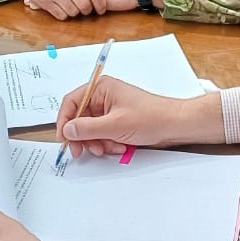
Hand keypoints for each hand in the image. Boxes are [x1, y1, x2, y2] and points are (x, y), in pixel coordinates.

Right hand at [25, 0, 150, 14]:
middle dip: (88, 10)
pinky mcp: (45, 2)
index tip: (101, 9)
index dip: (101, 4)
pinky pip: (61, 15)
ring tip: (73, 6)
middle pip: (85, 5)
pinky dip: (65, 15)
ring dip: (76, 12)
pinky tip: (63, 8)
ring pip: (74, 12)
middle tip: (86, 8)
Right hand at [56, 76, 226, 159]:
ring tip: (110, 148)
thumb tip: (67, 130)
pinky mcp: (118, 122)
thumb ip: (87, 128)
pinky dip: (108, 143)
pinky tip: (120, 146)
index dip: (65, 121)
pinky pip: (103, 134)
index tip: (64, 138)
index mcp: (101, 88)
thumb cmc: (151, 117)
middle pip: (80, 118)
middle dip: (83, 136)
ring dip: (98, 142)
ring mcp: (111, 110)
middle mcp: (104, 97)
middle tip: (82, 151)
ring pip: (91, 129)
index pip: (72, 102)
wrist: (175, 126)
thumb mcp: (114, 125)